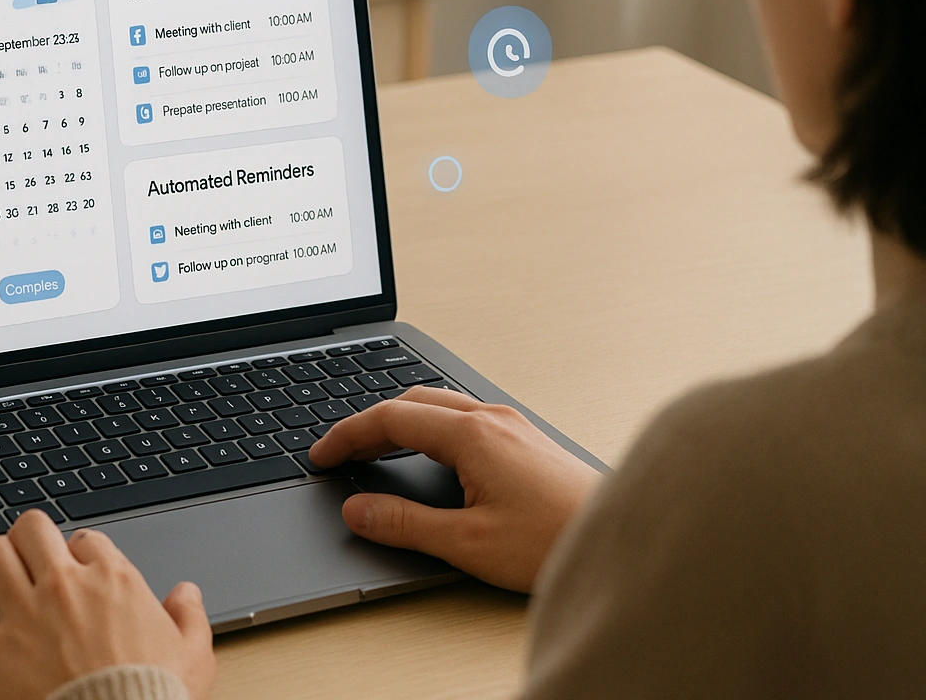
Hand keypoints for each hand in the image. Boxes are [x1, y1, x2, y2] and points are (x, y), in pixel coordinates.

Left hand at [0, 510, 215, 699]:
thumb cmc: (155, 698)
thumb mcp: (194, 658)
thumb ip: (190, 618)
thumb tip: (187, 595)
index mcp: (113, 581)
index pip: (87, 539)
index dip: (80, 550)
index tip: (78, 565)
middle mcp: (63, 586)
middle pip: (32, 530)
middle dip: (28, 537)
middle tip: (27, 550)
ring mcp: (23, 614)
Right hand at [308, 386, 600, 591]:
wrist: (623, 539)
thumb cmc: (556, 540)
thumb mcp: (467, 543)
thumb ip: (404, 524)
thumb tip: (358, 510)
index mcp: (471, 434)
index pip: (389, 419)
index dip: (347, 436)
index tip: (322, 455)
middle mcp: (491, 418)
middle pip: (411, 402)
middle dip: (368, 424)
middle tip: (341, 452)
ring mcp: (512, 425)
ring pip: (439, 405)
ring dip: (400, 422)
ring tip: (375, 450)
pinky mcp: (527, 440)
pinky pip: (463, 416)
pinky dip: (428, 428)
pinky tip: (429, 455)